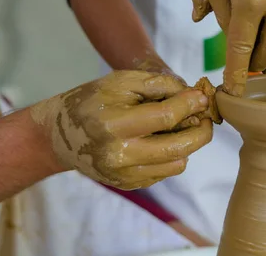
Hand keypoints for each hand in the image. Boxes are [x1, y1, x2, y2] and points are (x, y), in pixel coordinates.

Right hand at [30, 71, 212, 189]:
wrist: (60, 135)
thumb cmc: (92, 101)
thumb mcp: (121, 81)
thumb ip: (159, 85)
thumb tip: (194, 96)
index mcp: (114, 125)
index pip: (166, 117)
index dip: (190, 105)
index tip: (202, 97)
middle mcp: (119, 155)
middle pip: (178, 148)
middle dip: (201, 131)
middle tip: (205, 117)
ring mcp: (123, 175)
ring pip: (177, 164)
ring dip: (188, 144)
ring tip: (182, 127)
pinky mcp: (128, 184)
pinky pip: (165, 172)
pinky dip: (171, 155)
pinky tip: (161, 140)